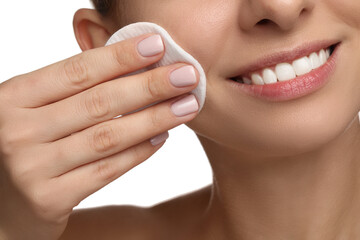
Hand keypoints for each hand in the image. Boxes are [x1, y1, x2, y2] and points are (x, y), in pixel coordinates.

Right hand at [0, 33, 198, 239]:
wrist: (0, 202)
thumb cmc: (26, 144)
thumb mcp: (35, 109)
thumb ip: (71, 90)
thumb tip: (130, 66)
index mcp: (13, 98)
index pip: (77, 71)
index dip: (121, 56)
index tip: (158, 46)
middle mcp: (18, 130)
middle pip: (99, 102)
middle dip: (150, 86)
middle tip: (187, 75)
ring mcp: (32, 167)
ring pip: (108, 137)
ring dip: (154, 119)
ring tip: (186, 105)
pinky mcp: (49, 199)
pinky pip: (105, 170)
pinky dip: (138, 153)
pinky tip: (162, 138)